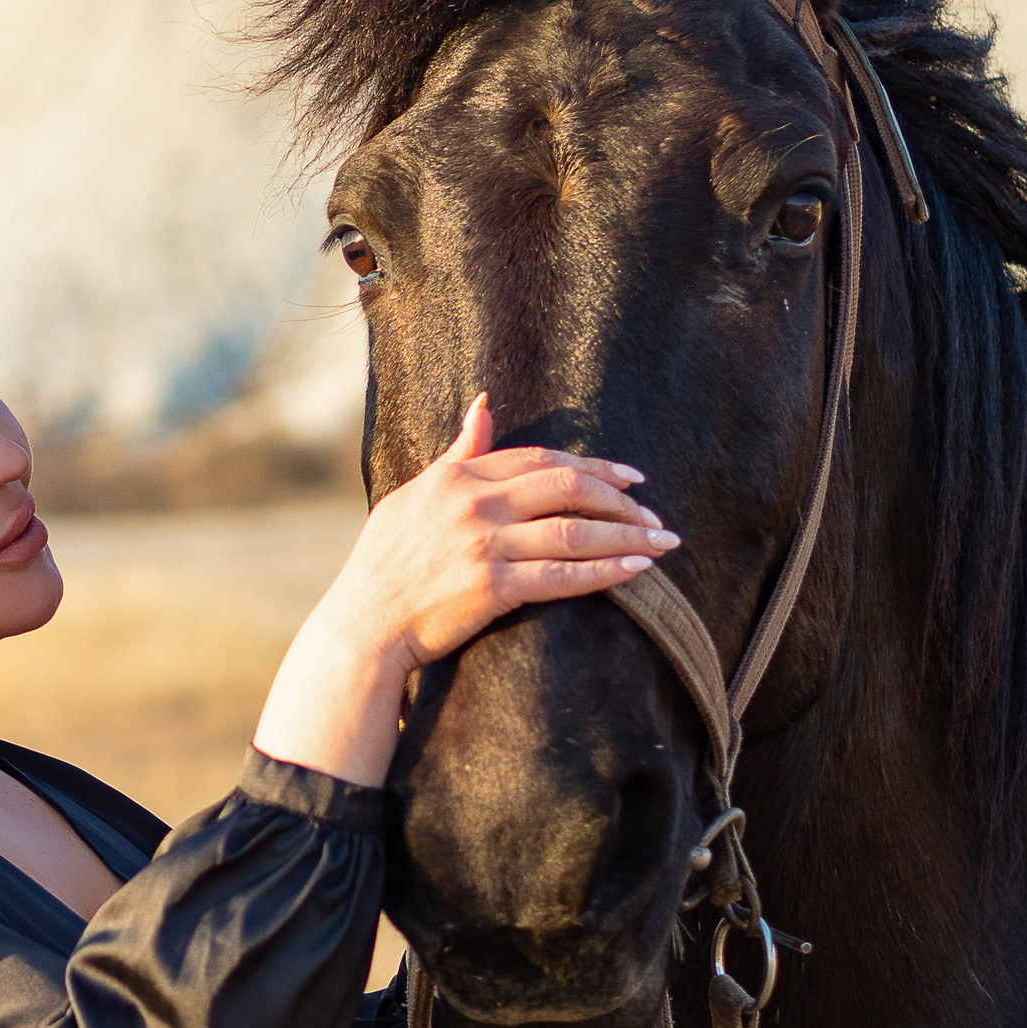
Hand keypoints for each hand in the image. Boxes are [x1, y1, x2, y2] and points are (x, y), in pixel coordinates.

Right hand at [251, 396, 676, 785]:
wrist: (364, 624)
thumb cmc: (384, 563)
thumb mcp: (414, 496)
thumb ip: (458, 454)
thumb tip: (485, 403)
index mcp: (458, 478)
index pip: (540, 460)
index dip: (593, 467)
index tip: (632, 479)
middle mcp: (474, 504)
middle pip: (567, 487)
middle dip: (620, 500)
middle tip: (654, 516)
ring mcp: (482, 545)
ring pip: (574, 531)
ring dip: (626, 536)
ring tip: (662, 544)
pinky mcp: (490, 588)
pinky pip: (562, 575)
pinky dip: (605, 572)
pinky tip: (636, 571)